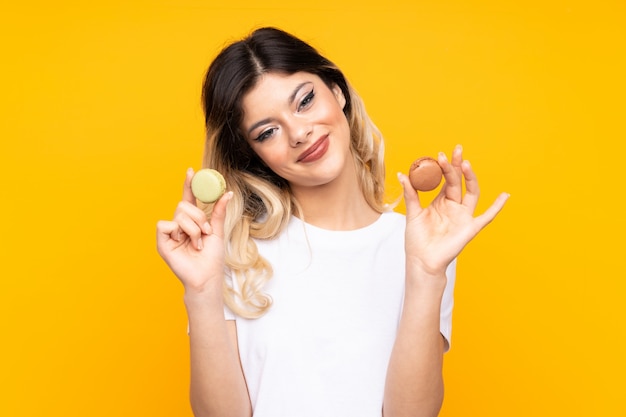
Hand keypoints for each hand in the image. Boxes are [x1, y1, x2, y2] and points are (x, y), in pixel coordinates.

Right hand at [156, 168, 231, 291]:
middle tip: (206, 233)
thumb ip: (219, 212)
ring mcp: (170, 233)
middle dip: (199, 217)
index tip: (191, 171)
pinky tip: (183, 243)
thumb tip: (227, 192)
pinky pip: (165, 224)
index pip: (189, 199)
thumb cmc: (212, 258)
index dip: (189, 185)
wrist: (207, 276)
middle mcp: (179, 225)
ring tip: (197, 243)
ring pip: (179, 214)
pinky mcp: (162, 242)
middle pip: (184, 205)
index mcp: (192, 222)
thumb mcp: (218, 231)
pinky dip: (179, 232)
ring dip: (193, 228)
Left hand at [399, 145, 508, 277]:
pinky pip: (487, 216)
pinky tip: (505, 196)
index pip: (445, 179)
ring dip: (470, 178)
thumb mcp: (413, 213)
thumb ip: (410, 194)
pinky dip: (497, 207)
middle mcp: (454, 206)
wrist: (421, 261)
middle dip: (457, 166)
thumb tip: (402, 174)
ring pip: (471, 192)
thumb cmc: (417, 240)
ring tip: (466, 164)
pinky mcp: (470, 228)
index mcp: (441, 201)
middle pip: (458, 182)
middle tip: (456, 150)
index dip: (445, 166)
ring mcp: (463, 216)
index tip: (441, 154)